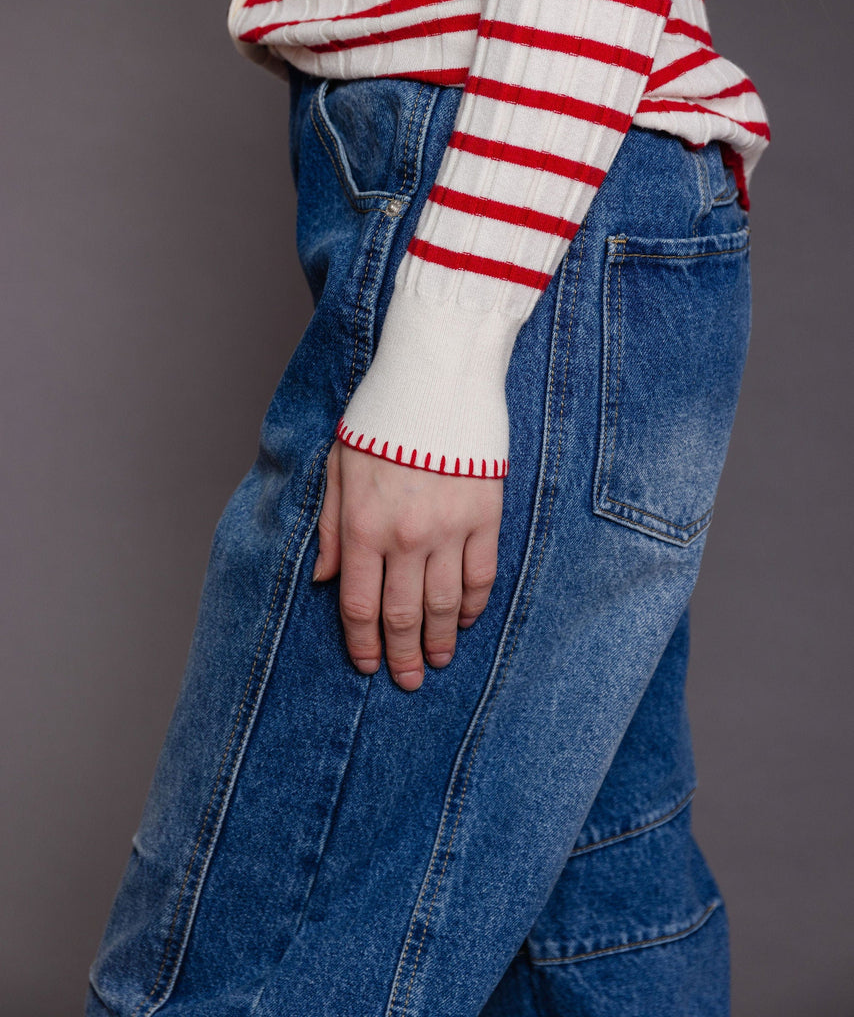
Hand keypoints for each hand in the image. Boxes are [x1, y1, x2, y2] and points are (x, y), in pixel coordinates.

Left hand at [312, 440, 502, 689]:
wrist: (434, 383)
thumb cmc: (378, 422)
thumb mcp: (337, 468)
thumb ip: (331, 528)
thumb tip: (324, 579)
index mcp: (363, 528)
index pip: (360, 605)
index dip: (363, 643)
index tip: (368, 665)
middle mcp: (405, 538)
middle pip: (403, 615)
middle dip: (403, 655)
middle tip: (406, 680)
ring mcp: (448, 530)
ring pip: (445, 605)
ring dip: (440, 640)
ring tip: (438, 660)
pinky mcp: (484, 517)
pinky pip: (480, 576)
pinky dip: (474, 605)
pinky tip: (467, 620)